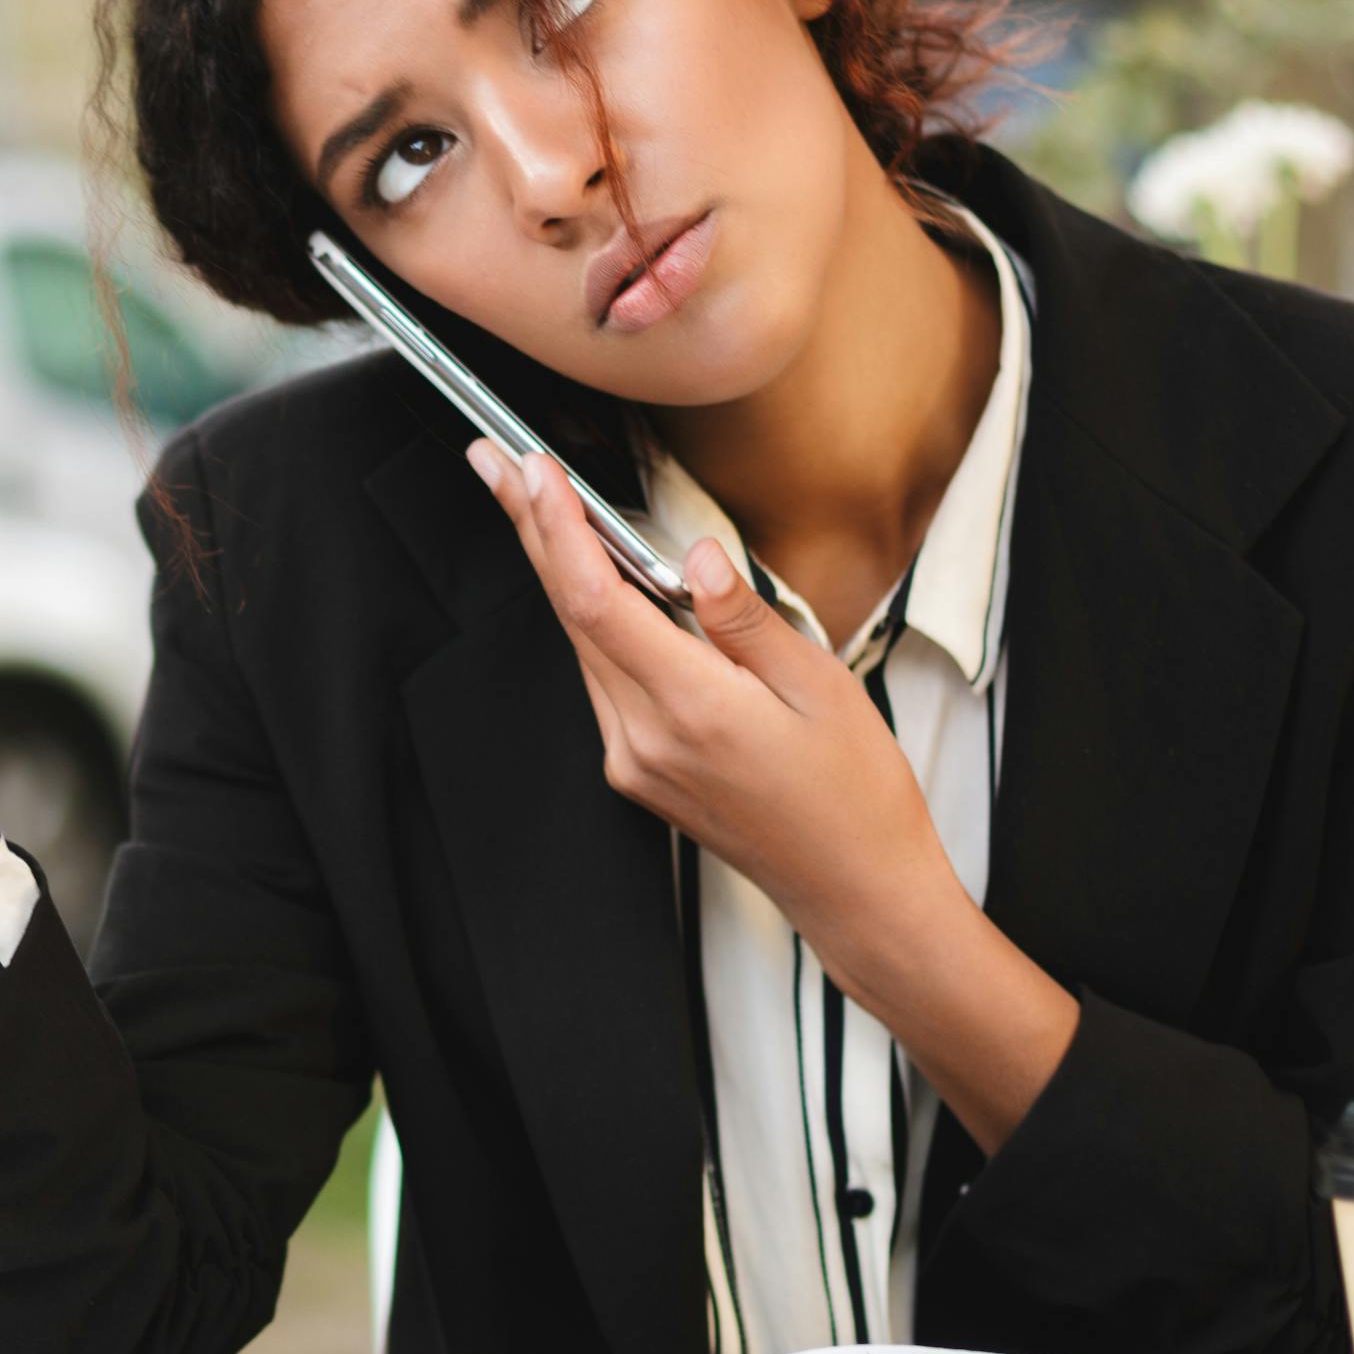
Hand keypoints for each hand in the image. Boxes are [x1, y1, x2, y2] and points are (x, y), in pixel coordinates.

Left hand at [468, 440, 947, 935]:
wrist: (854, 889)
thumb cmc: (855, 789)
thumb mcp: (820, 686)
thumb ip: (745, 618)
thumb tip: (695, 556)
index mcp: (693, 709)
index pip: (597, 603)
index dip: (557, 531)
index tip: (533, 472)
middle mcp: (645, 739)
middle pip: (571, 617)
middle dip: (533, 533)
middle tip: (498, 464)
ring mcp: (633, 762)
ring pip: (581, 647)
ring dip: (556, 571)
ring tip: (533, 502)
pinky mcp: (637, 772)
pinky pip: (602, 680)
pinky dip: (589, 621)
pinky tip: (588, 578)